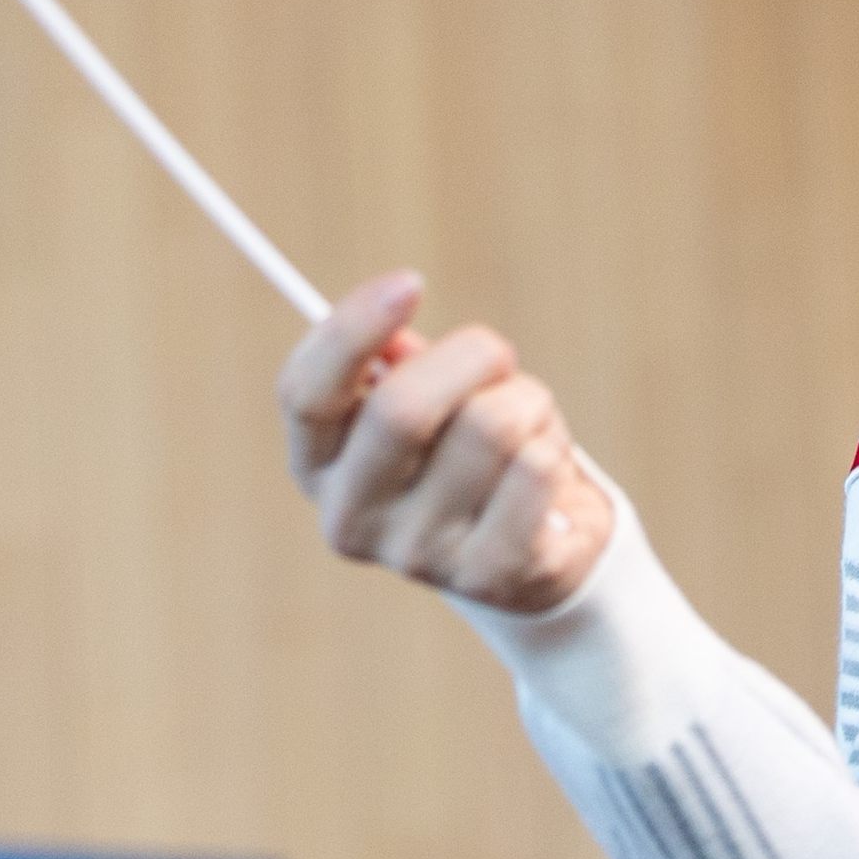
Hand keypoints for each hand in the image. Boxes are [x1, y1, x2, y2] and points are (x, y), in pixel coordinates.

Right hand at [278, 273, 614, 614]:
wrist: (536, 550)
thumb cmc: (470, 451)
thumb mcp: (428, 399)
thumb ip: (400, 365)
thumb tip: (391, 338)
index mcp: (318, 466)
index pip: (305, 392)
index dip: (352, 328)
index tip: (409, 282)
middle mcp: (351, 519)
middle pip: (401, 409)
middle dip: (471, 356)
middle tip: (499, 356)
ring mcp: (416, 556)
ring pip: (490, 428)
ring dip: (528, 402)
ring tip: (529, 425)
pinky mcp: (489, 576)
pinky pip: (537, 469)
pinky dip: (553, 448)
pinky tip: (545, 471)